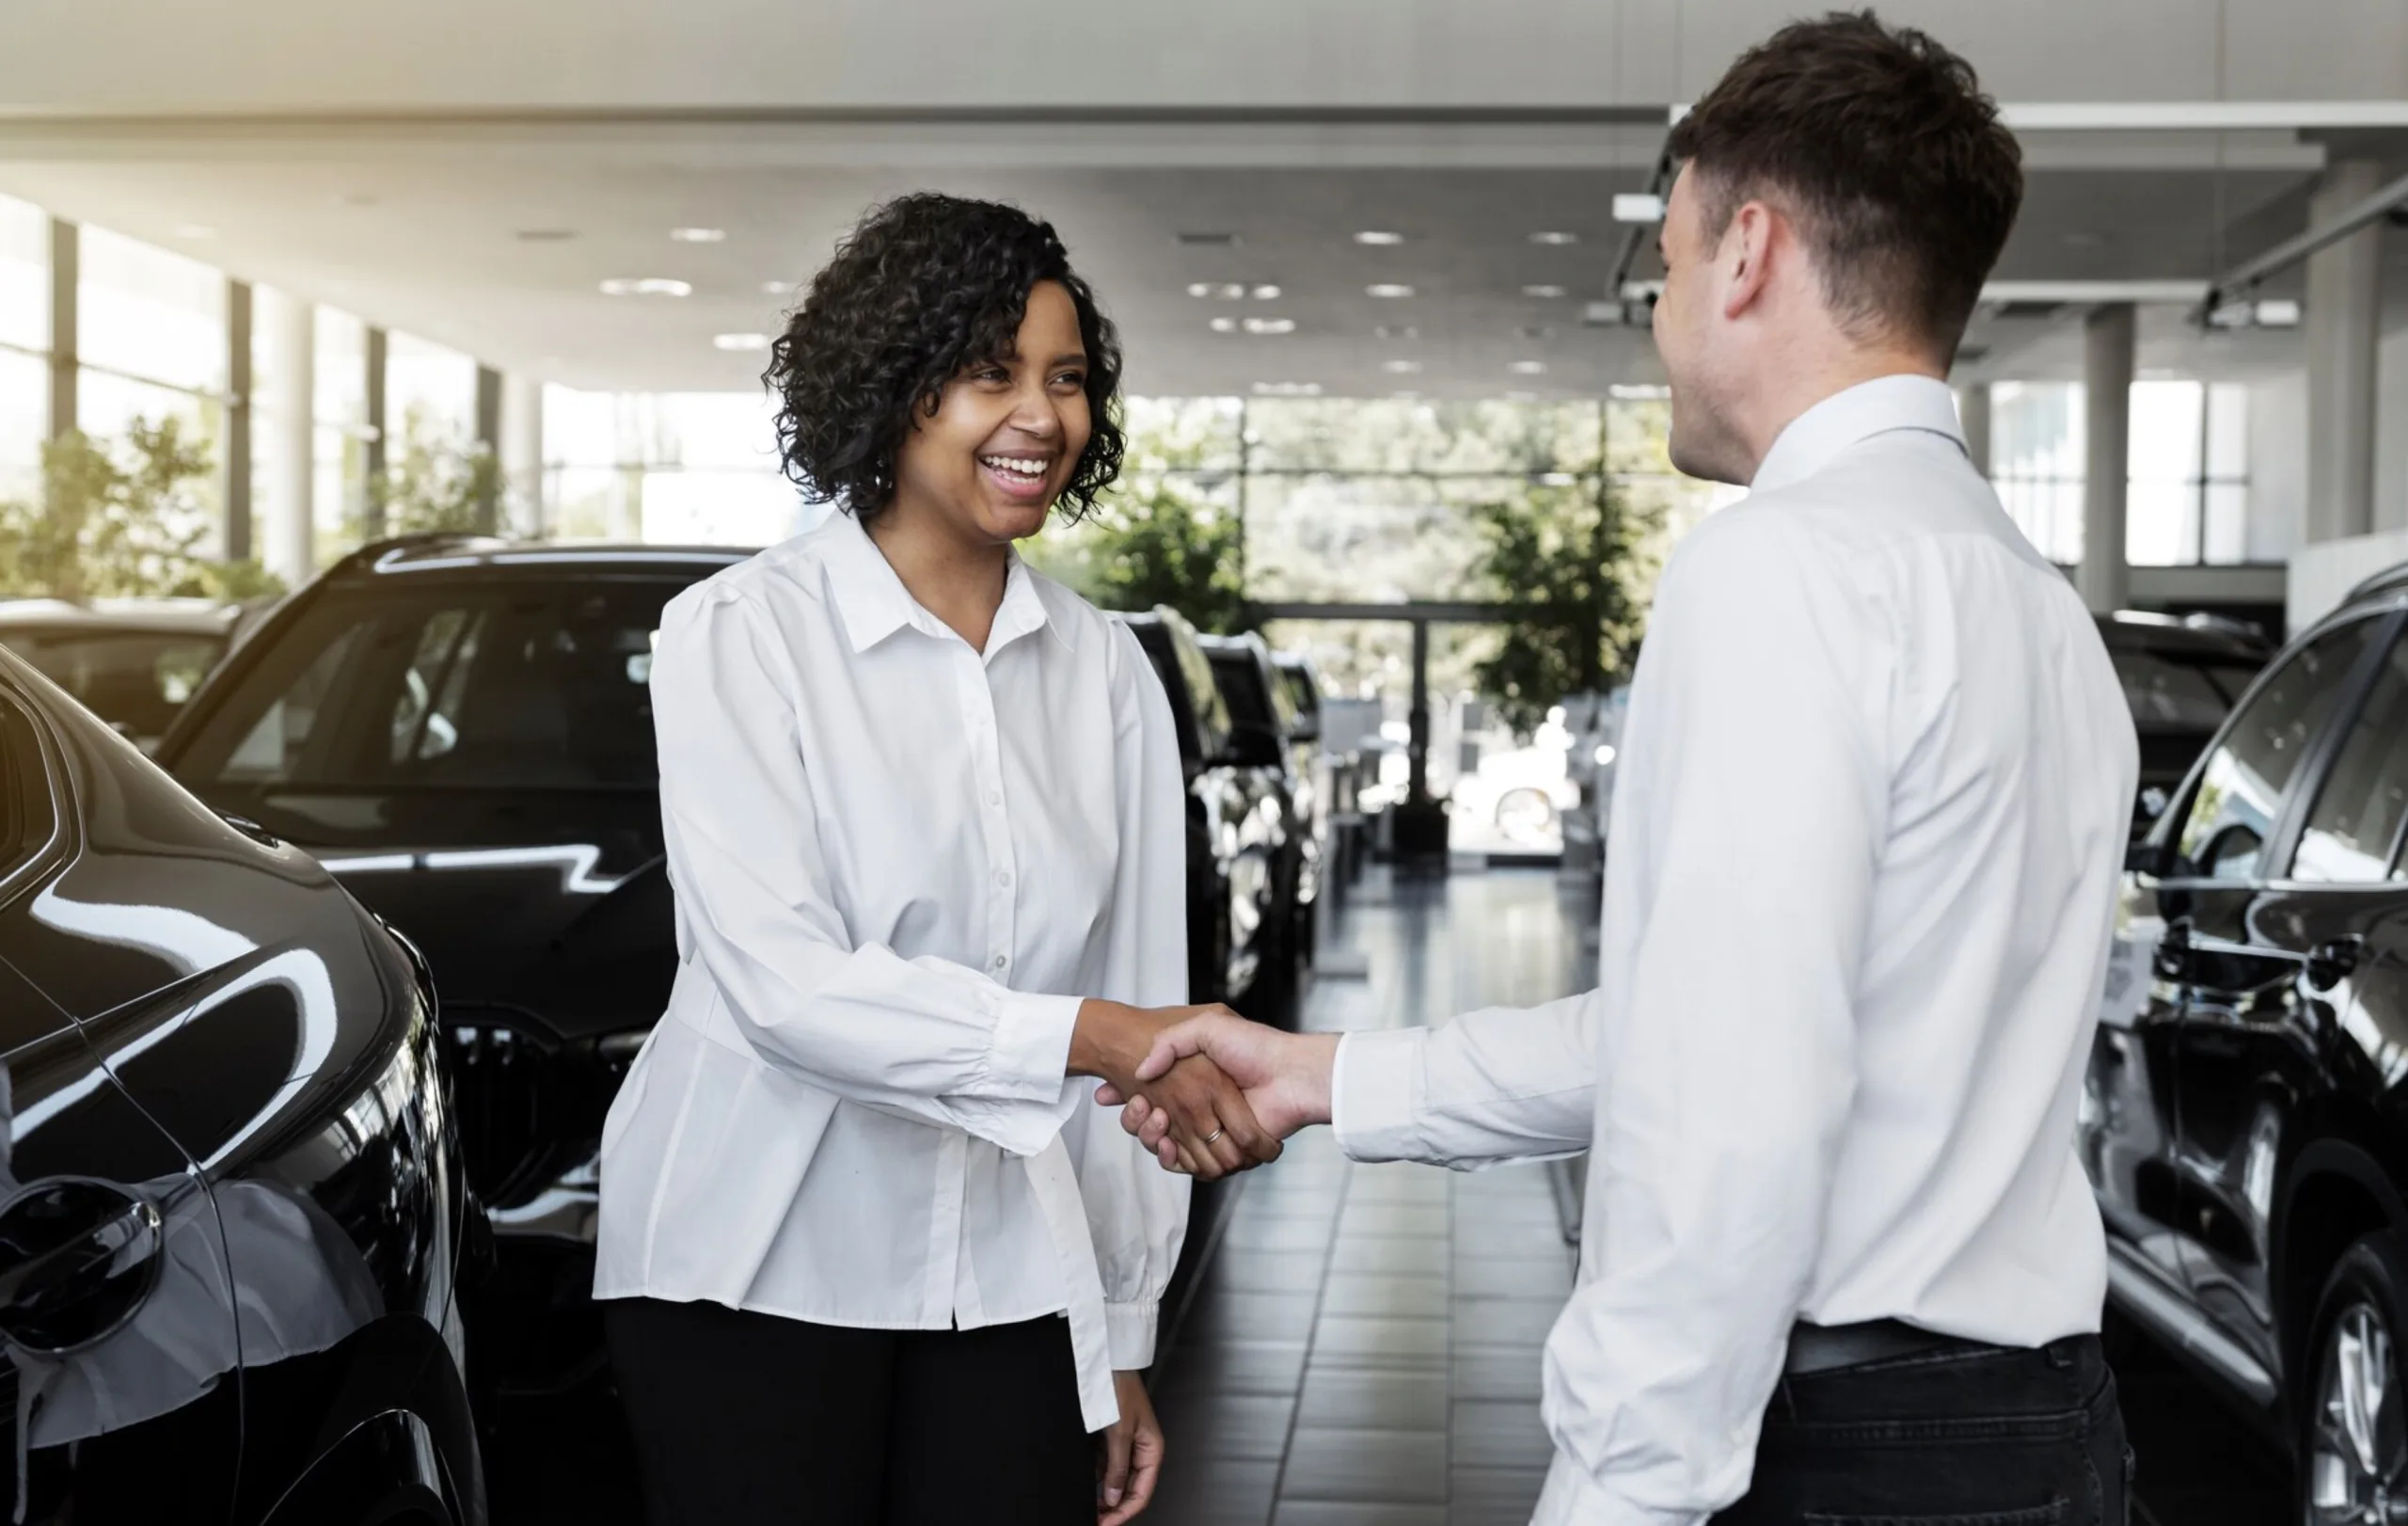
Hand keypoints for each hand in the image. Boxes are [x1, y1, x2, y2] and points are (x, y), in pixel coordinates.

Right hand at [1071, 1001, 1280, 1178]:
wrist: (1291, 1073)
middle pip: (1154, 1128)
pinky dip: (1175, 1161)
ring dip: (1152, 1140)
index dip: (1130, 1101)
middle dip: (1137, 1122)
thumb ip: (1171, 1042)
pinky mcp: (1227, 1152)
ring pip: (1168, 1149)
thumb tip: (1142, 1072)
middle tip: (1137, 1107)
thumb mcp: (1207, 1027)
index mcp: (1195, 1084)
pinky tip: (1166, 1144)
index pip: (1150, 1099)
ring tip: (1153, 1121)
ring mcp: (1213, 1132)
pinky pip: (1192, 1166)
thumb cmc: (1254, 1046)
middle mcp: (1201, 1110)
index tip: (1112, 1094)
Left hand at [1097, 1370, 1161, 1524]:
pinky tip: (1086, 1487)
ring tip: (1089, 1509)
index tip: (1105, 1524)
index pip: (1141, 1493)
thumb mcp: (1119, 1433)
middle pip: (1131, 1490)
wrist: (1107, 1364)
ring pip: (1118, 1480)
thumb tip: (1113, 1498)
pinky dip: (1099, 1479)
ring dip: (1105, 1496)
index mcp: (1152, 1450)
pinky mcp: (1113, 1439)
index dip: (1124, 1512)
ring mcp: (1127, 1445)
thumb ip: (1116, 1468)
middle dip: (1114, 1508)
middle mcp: (1142, 1450)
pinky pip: (1107, 1466)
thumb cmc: (1119, 1390)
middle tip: (1095, 1521)